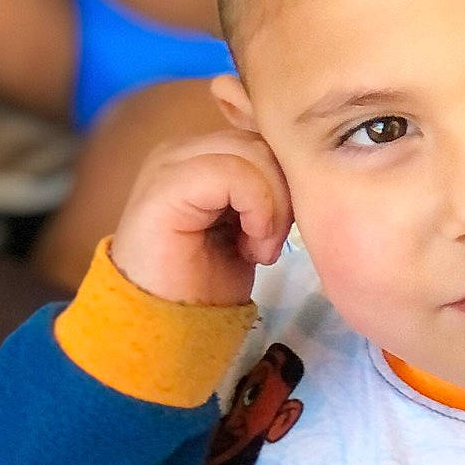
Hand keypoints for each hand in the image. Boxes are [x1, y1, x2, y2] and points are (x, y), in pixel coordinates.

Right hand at [110, 129, 292, 306]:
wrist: (164, 328)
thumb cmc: (205, 286)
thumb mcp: (247, 226)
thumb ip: (262, 188)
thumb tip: (300, 168)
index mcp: (200, 155)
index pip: (263, 137)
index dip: (285, 180)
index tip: (276, 233)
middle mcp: (182, 149)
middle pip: (262, 140)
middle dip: (283, 194)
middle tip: (270, 245)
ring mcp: (170, 162)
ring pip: (253, 152)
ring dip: (272, 206)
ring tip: (258, 249)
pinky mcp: (166, 184)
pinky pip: (233, 172)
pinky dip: (257, 209)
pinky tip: (249, 247)